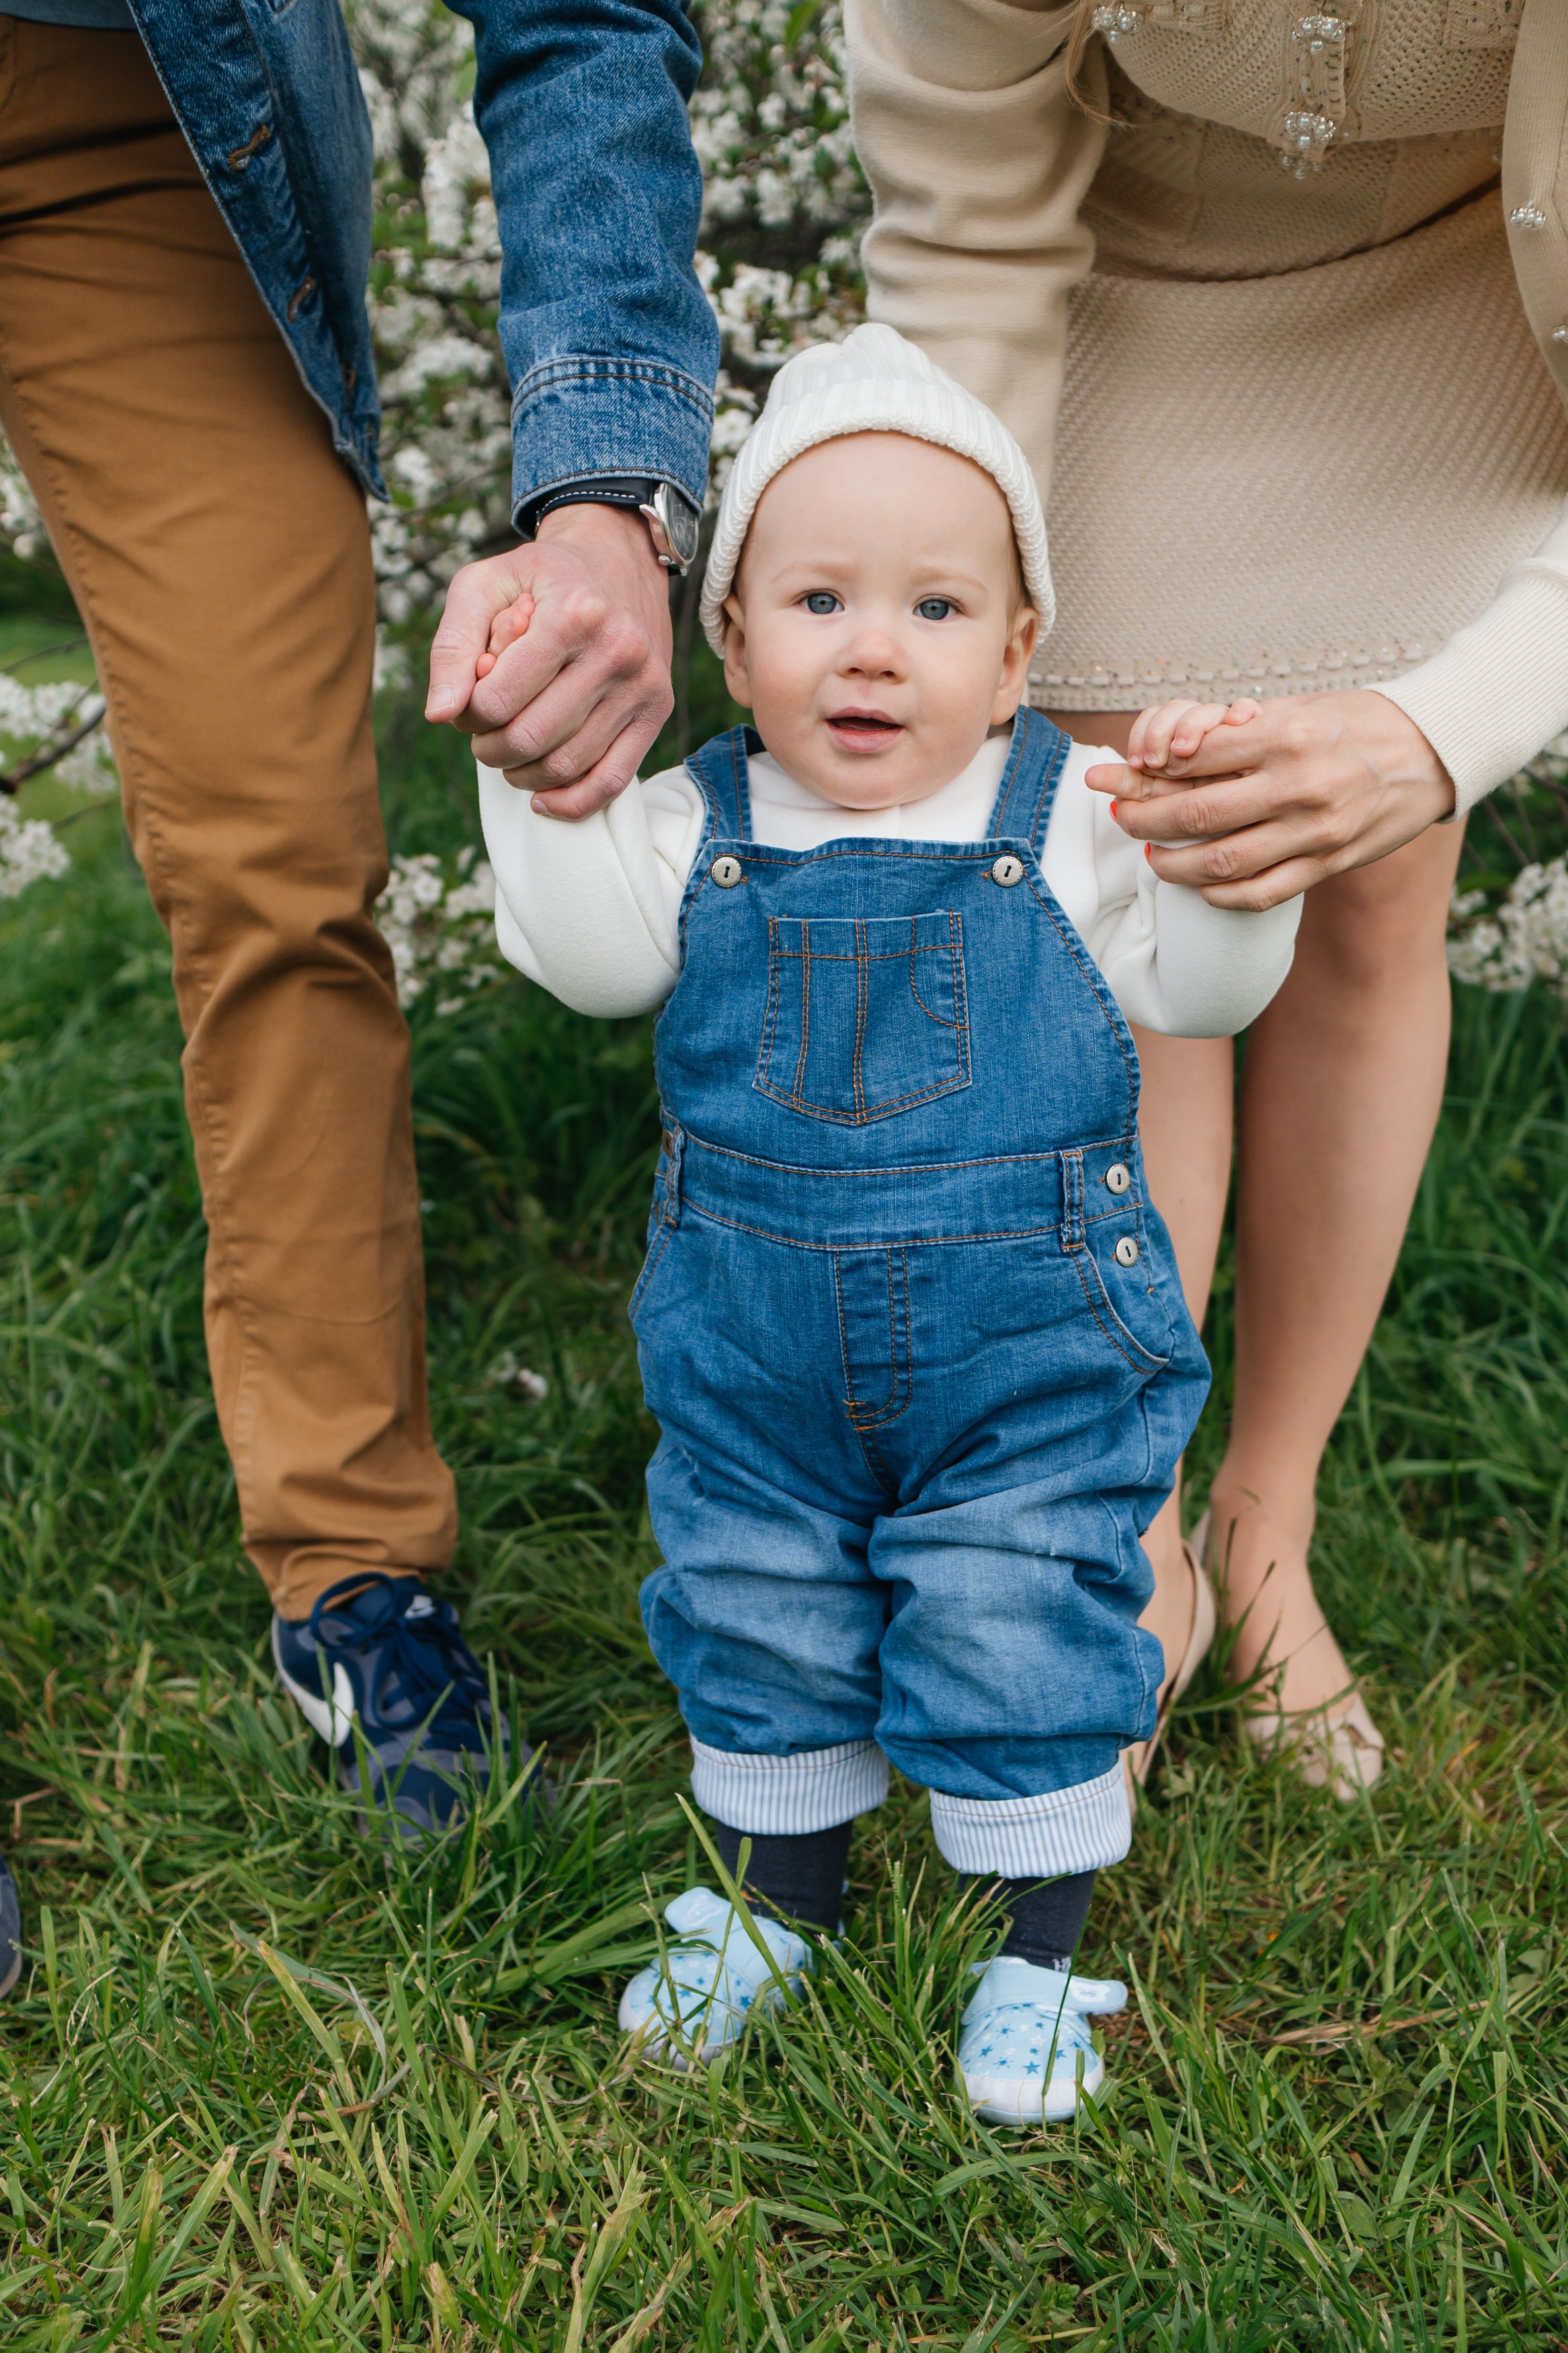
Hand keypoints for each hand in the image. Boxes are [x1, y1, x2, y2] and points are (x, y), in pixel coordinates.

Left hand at [426, 503, 673, 818]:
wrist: (620, 560)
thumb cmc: (541, 576)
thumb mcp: (484, 585)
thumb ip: (452, 644)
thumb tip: (440, 714)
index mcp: (573, 614)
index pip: (497, 700)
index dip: (467, 715)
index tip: (467, 703)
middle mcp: (617, 650)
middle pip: (530, 738)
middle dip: (490, 747)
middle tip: (483, 734)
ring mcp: (642, 685)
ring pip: (565, 766)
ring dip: (522, 773)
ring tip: (509, 751)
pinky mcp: (657, 712)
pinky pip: (612, 782)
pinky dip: (571, 802)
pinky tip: (541, 797)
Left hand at [1083, 690, 1456, 909]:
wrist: (1436, 751)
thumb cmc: (1358, 721)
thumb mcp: (1301, 707)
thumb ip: (1239, 730)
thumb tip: (1171, 751)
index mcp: (1286, 735)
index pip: (1193, 757)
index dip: (1145, 770)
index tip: (1120, 775)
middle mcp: (1299, 785)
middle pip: (1195, 813)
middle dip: (1141, 817)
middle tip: (1119, 815)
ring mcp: (1315, 831)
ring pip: (1221, 862)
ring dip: (1172, 864)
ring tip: (1151, 855)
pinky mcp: (1329, 864)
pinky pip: (1260, 894)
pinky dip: (1219, 895)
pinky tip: (1201, 886)